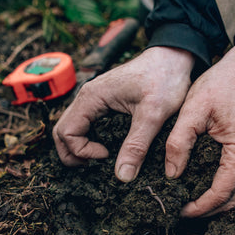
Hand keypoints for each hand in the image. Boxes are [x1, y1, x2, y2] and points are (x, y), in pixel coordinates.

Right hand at [52, 46, 194, 181]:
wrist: (173, 57)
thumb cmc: (164, 79)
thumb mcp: (153, 115)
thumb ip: (137, 145)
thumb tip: (123, 176)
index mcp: (92, 97)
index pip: (66, 132)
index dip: (82, 151)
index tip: (108, 156)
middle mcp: (87, 96)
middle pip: (61, 132)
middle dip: (73, 154)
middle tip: (96, 165)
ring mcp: (93, 98)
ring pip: (70, 128)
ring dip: (78, 148)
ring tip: (100, 160)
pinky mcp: (102, 101)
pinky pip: (83, 124)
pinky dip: (87, 140)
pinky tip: (106, 148)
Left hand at [164, 40, 234, 216]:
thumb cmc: (223, 84)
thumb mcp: (193, 109)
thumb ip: (179, 143)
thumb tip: (172, 174)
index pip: (220, 194)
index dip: (199, 207)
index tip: (179, 211)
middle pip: (232, 200)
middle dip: (206, 210)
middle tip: (181, 211)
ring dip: (215, 202)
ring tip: (190, 202)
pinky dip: (224, 190)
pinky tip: (203, 187)